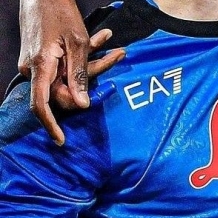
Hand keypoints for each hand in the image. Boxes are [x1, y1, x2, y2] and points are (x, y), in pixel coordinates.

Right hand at [18, 0, 124, 144]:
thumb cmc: (59, 12)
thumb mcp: (78, 44)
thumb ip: (79, 75)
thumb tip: (82, 105)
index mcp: (41, 67)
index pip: (42, 105)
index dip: (51, 125)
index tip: (62, 140)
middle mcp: (36, 69)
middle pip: (65, 90)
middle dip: (92, 77)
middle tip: (117, 55)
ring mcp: (39, 63)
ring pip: (69, 76)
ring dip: (92, 63)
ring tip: (114, 44)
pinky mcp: (44, 57)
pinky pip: (65, 66)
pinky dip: (83, 57)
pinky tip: (104, 39)